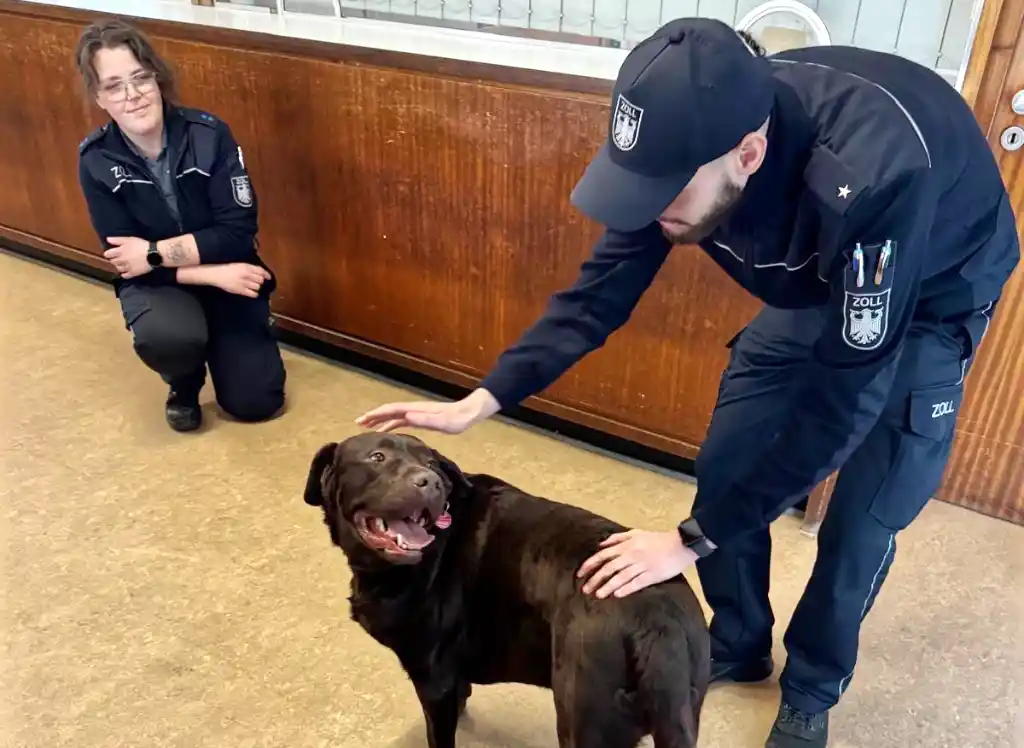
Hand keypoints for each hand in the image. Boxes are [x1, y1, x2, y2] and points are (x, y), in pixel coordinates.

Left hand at [104, 236, 150, 278]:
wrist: (153, 255)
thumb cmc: (141, 245)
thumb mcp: (129, 239)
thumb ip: (117, 240)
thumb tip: (107, 239)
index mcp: (120, 251)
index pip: (108, 254)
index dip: (108, 253)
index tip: (110, 253)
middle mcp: (121, 260)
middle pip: (113, 262)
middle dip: (114, 260)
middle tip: (117, 258)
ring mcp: (127, 268)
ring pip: (118, 269)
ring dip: (118, 266)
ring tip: (122, 264)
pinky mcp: (133, 273)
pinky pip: (125, 276)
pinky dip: (124, 274)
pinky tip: (126, 272)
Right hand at [206, 263, 271, 297]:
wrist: (217, 275)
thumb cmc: (227, 269)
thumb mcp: (239, 265)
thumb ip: (249, 268)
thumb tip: (260, 273)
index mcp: (246, 267)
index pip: (260, 271)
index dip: (266, 274)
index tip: (269, 277)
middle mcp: (246, 274)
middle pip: (260, 280)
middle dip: (260, 281)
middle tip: (257, 282)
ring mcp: (244, 282)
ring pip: (257, 287)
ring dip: (256, 287)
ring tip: (252, 287)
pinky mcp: (240, 290)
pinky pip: (252, 294)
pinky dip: (254, 294)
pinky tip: (253, 293)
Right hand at [355, 388, 499, 433]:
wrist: (469, 413)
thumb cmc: (457, 420)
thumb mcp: (443, 422)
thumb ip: (425, 420)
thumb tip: (406, 416)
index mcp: (416, 409)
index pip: (392, 410)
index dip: (376, 414)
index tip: (362, 420)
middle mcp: (414, 409)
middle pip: (389, 411)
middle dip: (373, 416)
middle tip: (358, 424)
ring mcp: (417, 413)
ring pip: (394, 415)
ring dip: (380, 420)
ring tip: (367, 428)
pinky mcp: (421, 418)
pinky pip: (401, 420)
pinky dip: (390, 424)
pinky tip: (386, 431)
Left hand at [577, 529, 697, 598]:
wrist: (680, 545)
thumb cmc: (657, 539)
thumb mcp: (636, 533)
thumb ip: (618, 538)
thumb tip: (601, 544)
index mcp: (627, 545)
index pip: (603, 555)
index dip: (590, 565)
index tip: (580, 574)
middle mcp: (632, 555)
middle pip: (609, 568)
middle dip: (595, 579)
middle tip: (585, 589)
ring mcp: (642, 565)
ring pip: (620, 577)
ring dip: (607, 587)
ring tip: (598, 595)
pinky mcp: (652, 575)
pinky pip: (636, 583)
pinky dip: (625, 589)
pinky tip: (616, 595)